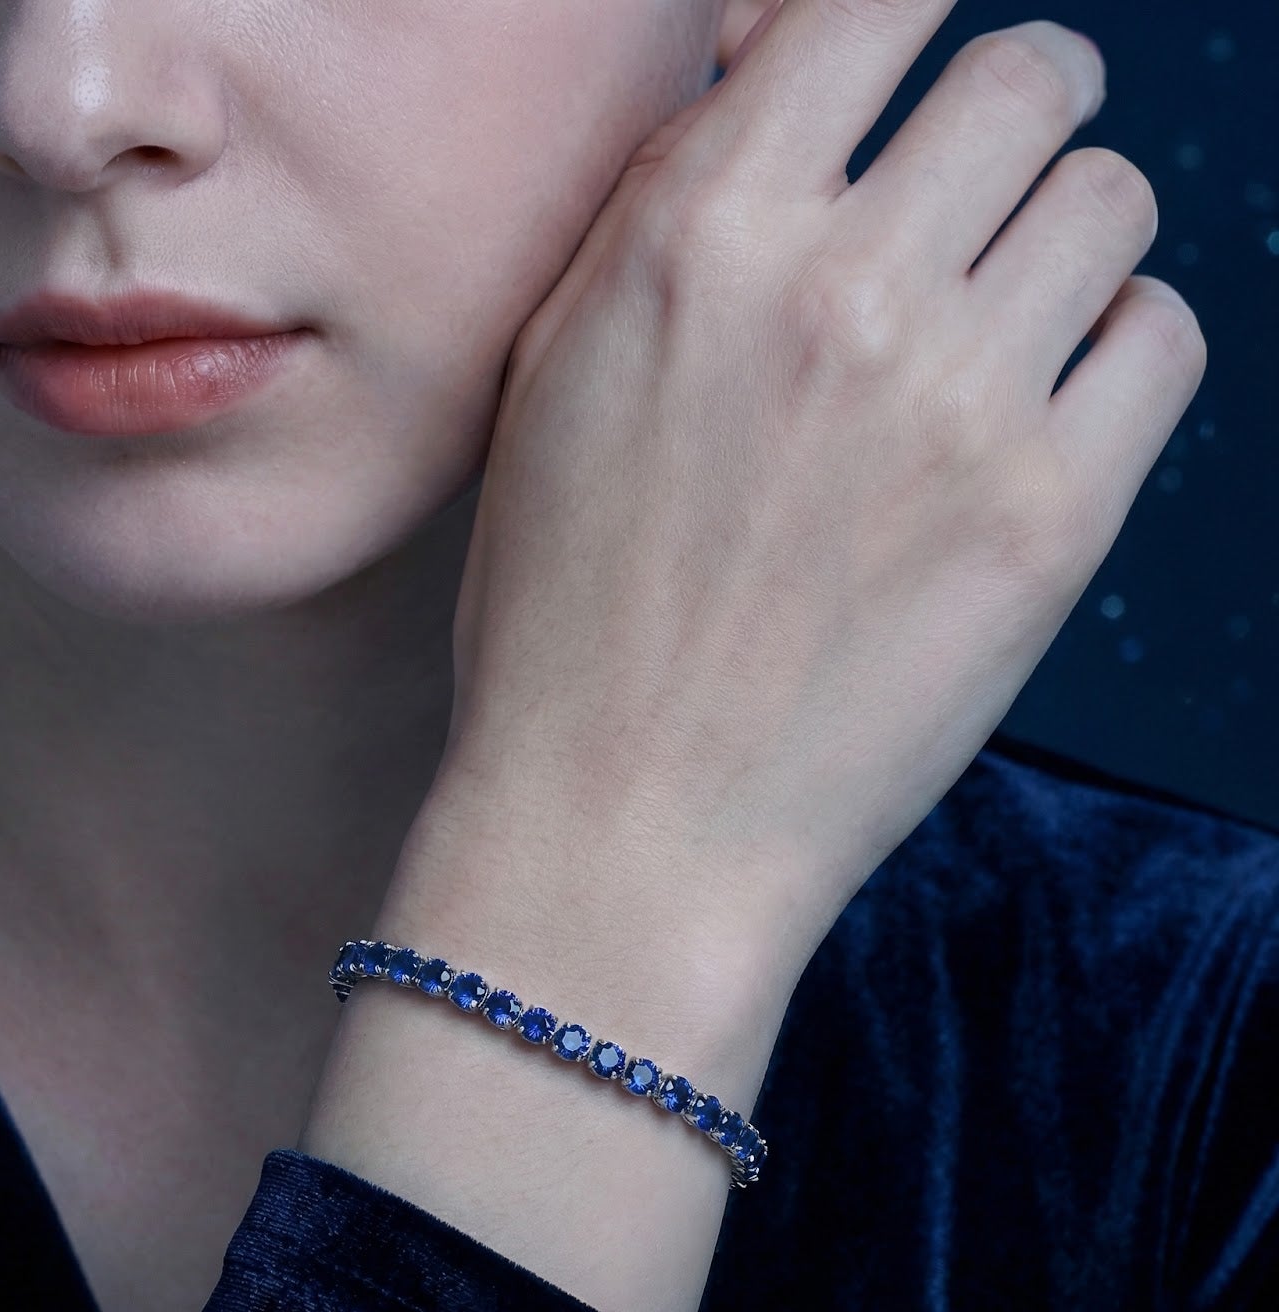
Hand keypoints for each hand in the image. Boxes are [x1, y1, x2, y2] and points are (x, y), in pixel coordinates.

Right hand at [433, 1, 1205, 992]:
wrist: (621, 827)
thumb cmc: (563, 617)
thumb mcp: (556, 378)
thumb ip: (669, 206)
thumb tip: (782, 67)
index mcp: (698, 236)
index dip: (909, 27)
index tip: (910, 81)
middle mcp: (842, 289)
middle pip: (1035, 77)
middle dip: (1012, 124)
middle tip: (975, 204)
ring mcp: (958, 402)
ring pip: (1112, 199)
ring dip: (1061, 244)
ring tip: (993, 336)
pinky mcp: (1050, 519)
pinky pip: (1161, 339)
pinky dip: (1111, 356)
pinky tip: (1032, 421)